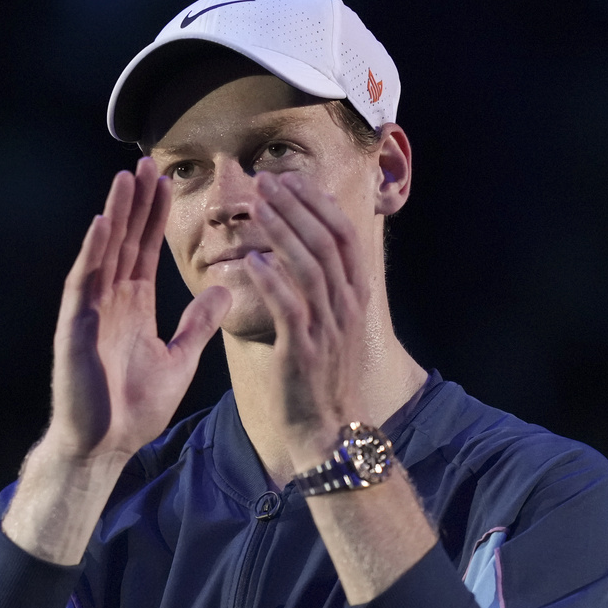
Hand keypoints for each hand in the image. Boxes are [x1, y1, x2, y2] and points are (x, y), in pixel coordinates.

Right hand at [47, 157, 230, 461]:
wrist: (106, 446)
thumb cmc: (136, 408)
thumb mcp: (180, 357)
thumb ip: (199, 323)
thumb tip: (223, 287)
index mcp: (135, 305)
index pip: (146, 250)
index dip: (155, 217)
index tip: (165, 183)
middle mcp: (111, 300)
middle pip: (125, 241)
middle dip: (136, 203)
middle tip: (145, 163)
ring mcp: (91, 311)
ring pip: (104, 253)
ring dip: (114, 215)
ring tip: (124, 178)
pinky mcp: (75, 327)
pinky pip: (84, 283)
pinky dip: (93, 253)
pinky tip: (102, 224)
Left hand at [243, 171, 370, 464]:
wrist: (324, 429)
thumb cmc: (320, 373)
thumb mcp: (330, 321)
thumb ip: (321, 282)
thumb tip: (301, 239)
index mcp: (354, 295)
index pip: (342, 235)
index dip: (317, 203)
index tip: (290, 179)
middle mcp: (347, 306)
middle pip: (326, 242)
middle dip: (297, 206)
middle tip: (266, 181)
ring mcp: (329, 328)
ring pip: (310, 268)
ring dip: (282, 233)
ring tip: (257, 207)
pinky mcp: (305, 351)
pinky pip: (290, 308)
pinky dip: (272, 282)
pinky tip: (252, 260)